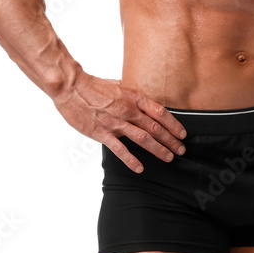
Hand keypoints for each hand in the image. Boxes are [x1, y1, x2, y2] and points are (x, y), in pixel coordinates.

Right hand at [52, 72, 187, 172]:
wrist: (71, 87)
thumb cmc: (92, 85)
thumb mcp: (117, 84)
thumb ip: (129, 92)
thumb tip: (138, 97)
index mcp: (133, 97)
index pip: (160, 112)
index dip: (173, 124)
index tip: (182, 133)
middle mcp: (128, 110)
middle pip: (155, 127)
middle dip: (171, 140)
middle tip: (181, 149)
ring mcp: (116, 123)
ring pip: (143, 139)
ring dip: (158, 149)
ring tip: (169, 158)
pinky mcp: (102, 133)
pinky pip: (120, 149)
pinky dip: (131, 160)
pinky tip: (140, 168)